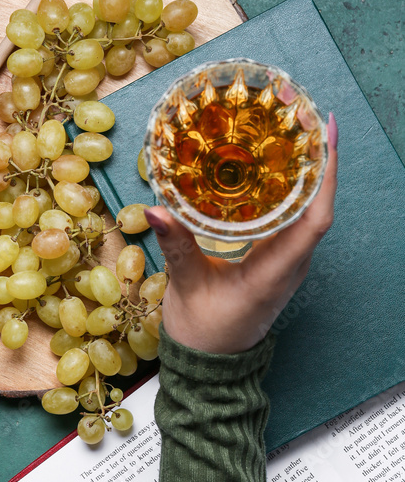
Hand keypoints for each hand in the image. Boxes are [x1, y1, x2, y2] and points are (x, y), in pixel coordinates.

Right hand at [144, 114, 338, 354]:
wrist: (210, 366)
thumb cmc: (203, 331)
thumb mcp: (186, 287)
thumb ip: (176, 247)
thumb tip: (156, 210)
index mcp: (276, 271)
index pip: (315, 217)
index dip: (325, 174)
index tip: (322, 133)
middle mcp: (291, 263)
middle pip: (318, 204)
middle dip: (317, 158)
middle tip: (301, 114)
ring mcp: (287, 262)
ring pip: (308, 209)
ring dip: (306, 171)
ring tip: (292, 130)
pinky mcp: (277, 260)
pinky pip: (293, 218)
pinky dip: (290, 188)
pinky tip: (273, 167)